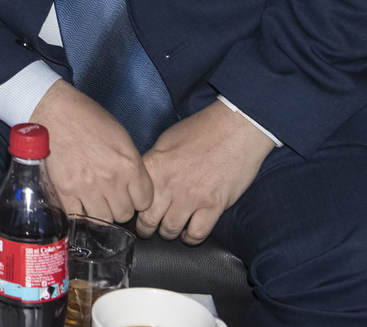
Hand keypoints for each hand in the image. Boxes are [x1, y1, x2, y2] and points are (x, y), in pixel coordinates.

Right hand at [29, 80, 152, 222]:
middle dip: (118, 206)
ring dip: (99, 213)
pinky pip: (78, 218)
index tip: (128, 194)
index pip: (144, 202)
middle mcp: (111, 180)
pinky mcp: (64, 191)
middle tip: (108, 196)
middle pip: (124, 214)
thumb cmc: (88, 118)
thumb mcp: (121, 137)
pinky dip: (79, 214)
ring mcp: (87, 188)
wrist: (55, 110)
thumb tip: (133, 187)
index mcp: (129, 165)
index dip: (136, 199)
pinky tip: (77, 203)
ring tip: (92, 199)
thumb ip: (130, 166)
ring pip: (103, 220)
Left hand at [137, 101, 272, 244]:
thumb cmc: (201, 130)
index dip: (131, 207)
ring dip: (167, 233)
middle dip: (145, 228)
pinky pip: (197, 233)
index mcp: (154, 166)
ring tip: (167, 231)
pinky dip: (191, 238)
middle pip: (148, 220)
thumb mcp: (166, 141)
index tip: (132, 212)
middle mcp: (169, 184)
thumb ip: (153, 163)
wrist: (235, 128)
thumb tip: (144, 180)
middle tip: (146, 229)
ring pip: (170, 230)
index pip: (133, 197)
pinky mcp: (213, 206)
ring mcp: (191, 197)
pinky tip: (189, 233)